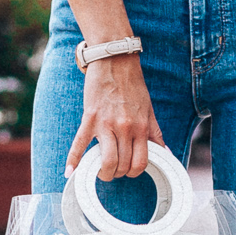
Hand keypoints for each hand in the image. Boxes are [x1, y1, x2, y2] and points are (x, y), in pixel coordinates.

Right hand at [68, 52, 163, 178]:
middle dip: (118, 172)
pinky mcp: (89, 118)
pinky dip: (73, 161)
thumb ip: (156, 134)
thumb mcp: (149, 110)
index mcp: (141, 127)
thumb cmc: (132, 86)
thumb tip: (166, 153)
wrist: (114, 61)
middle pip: (122, 165)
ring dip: (104, 172)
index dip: (134, 172)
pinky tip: (69, 173)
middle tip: (115, 168)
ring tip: (101, 170)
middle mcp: (125, 128)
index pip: (141, 162)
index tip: (129, 169)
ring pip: (106, 161)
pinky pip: (80, 144)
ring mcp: (106, 124)